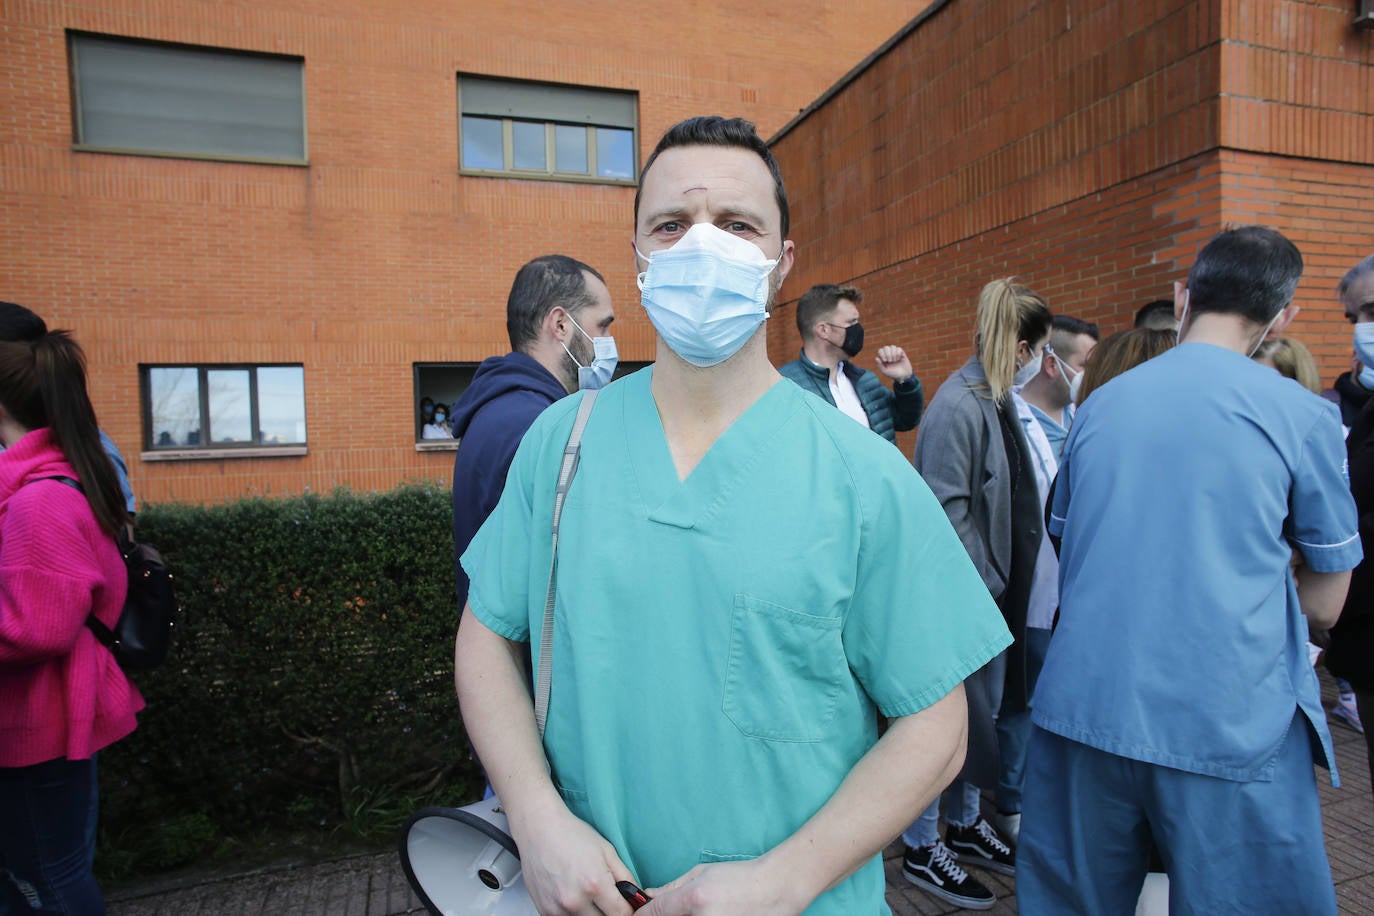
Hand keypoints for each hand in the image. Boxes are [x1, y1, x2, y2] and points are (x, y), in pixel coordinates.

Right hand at [509, 802, 636, 914]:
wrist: (539, 829)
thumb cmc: (572, 835)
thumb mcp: (607, 851)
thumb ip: (626, 878)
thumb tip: (637, 898)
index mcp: (595, 884)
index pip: (621, 915)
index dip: (627, 910)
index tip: (624, 904)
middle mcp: (575, 901)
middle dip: (608, 911)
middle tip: (604, 897)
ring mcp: (557, 908)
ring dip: (590, 913)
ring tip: (585, 893)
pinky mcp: (544, 911)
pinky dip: (572, 913)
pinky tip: (571, 894)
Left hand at [641, 858, 807, 915]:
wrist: (776, 889)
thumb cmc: (741, 877)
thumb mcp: (703, 873)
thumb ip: (672, 887)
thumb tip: (648, 896)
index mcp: (694, 898)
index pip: (653, 913)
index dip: (643, 913)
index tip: (641, 913)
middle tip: (679, 909)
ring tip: (706, 909)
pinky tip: (716, 913)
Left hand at [875, 346, 912, 381]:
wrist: (903, 375)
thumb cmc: (893, 374)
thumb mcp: (885, 371)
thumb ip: (880, 365)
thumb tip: (876, 358)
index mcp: (883, 357)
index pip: (880, 350)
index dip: (882, 354)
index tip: (885, 360)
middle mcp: (888, 354)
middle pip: (886, 347)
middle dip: (888, 354)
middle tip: (890, 361)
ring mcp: (895, 353)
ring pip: (892, 347)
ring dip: (893, 354)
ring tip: (895, 361)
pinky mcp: (901, 353)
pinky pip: (899, 349)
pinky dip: (898, 354)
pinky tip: (899, 359)